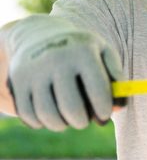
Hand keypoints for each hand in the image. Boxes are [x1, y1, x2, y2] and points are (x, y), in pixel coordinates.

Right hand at [6, 15, 121, 130]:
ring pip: (49, 116)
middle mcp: (56, 60)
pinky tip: (50, 113)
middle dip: (81, 121)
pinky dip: (42, 122)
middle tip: (83, 120)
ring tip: (67, 118)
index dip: (104, 109)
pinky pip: (30, 116)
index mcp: (82, 52)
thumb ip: (116, 79)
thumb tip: (118, 109)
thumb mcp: (102, 53)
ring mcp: (33, 71)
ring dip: (61, 125)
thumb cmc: (80, 50)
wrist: (39, 34)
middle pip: (72, 108)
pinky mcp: (17, 83)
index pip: (98, 91)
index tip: (104, 114)